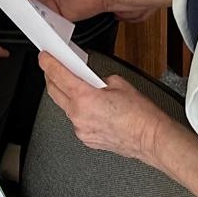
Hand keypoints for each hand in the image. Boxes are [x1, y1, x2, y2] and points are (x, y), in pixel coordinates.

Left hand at [39, 53, 167, 162]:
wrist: (153, 139)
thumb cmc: (141, 116)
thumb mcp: (119, 83)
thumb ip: (98, 79)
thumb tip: (92, 80)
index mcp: (84, 97)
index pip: (57, 74)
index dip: (48, 62)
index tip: (44, 57)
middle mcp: (78, 115)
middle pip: (54, 91)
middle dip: (51, 78)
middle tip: (53, 68)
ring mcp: (81, 129)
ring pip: (65, 108)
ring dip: (67, 96)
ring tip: (76, 88)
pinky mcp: (87, 139)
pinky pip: (77, 121)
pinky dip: (80, 113)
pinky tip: (91, 109)